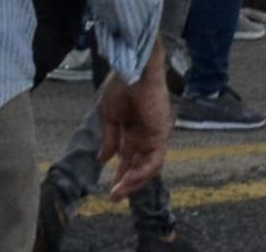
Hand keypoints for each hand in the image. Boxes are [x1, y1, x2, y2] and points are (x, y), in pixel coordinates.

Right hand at [100, 49, 171, 198]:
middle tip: (114, 197)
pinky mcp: (162, 131)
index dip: (121, 174)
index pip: (129, 158)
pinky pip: (155, 159)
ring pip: (149, 166)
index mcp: (133, 128)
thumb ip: (109, 138)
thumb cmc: (120, 84)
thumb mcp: (108, 115)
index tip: (110, 190)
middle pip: (140, 165)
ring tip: (118, 192)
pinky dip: (143, 172)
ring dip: (134, 182)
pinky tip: (128, 180)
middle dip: (127, 182)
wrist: (132, 68)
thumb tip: (104, 159)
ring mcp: (155, 133)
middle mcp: (146, 133)